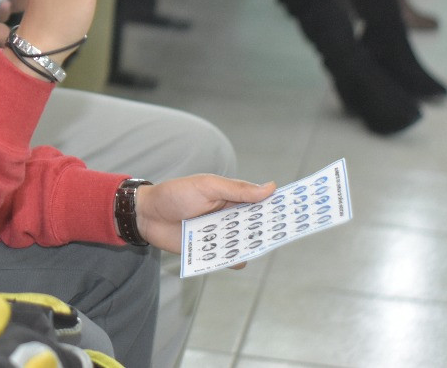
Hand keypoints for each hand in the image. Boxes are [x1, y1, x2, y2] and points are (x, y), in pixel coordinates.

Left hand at [134, 175, 275, 254]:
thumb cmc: (175, 194)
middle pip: (257, 226)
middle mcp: (231, 218)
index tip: (300, 208)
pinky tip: (239, 258)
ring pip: (246, 244)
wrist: (146, 215)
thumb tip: (270, 188)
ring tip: (260, 243)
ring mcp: (221, 236)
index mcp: (233, 198)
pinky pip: (229, 260)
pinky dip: (235, 260)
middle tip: (286, 231)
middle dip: (271, 228)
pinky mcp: (210, 252)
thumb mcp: (207, 186)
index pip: (261, 202)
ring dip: (252, 244)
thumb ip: (237, 189)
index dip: (279, 206)